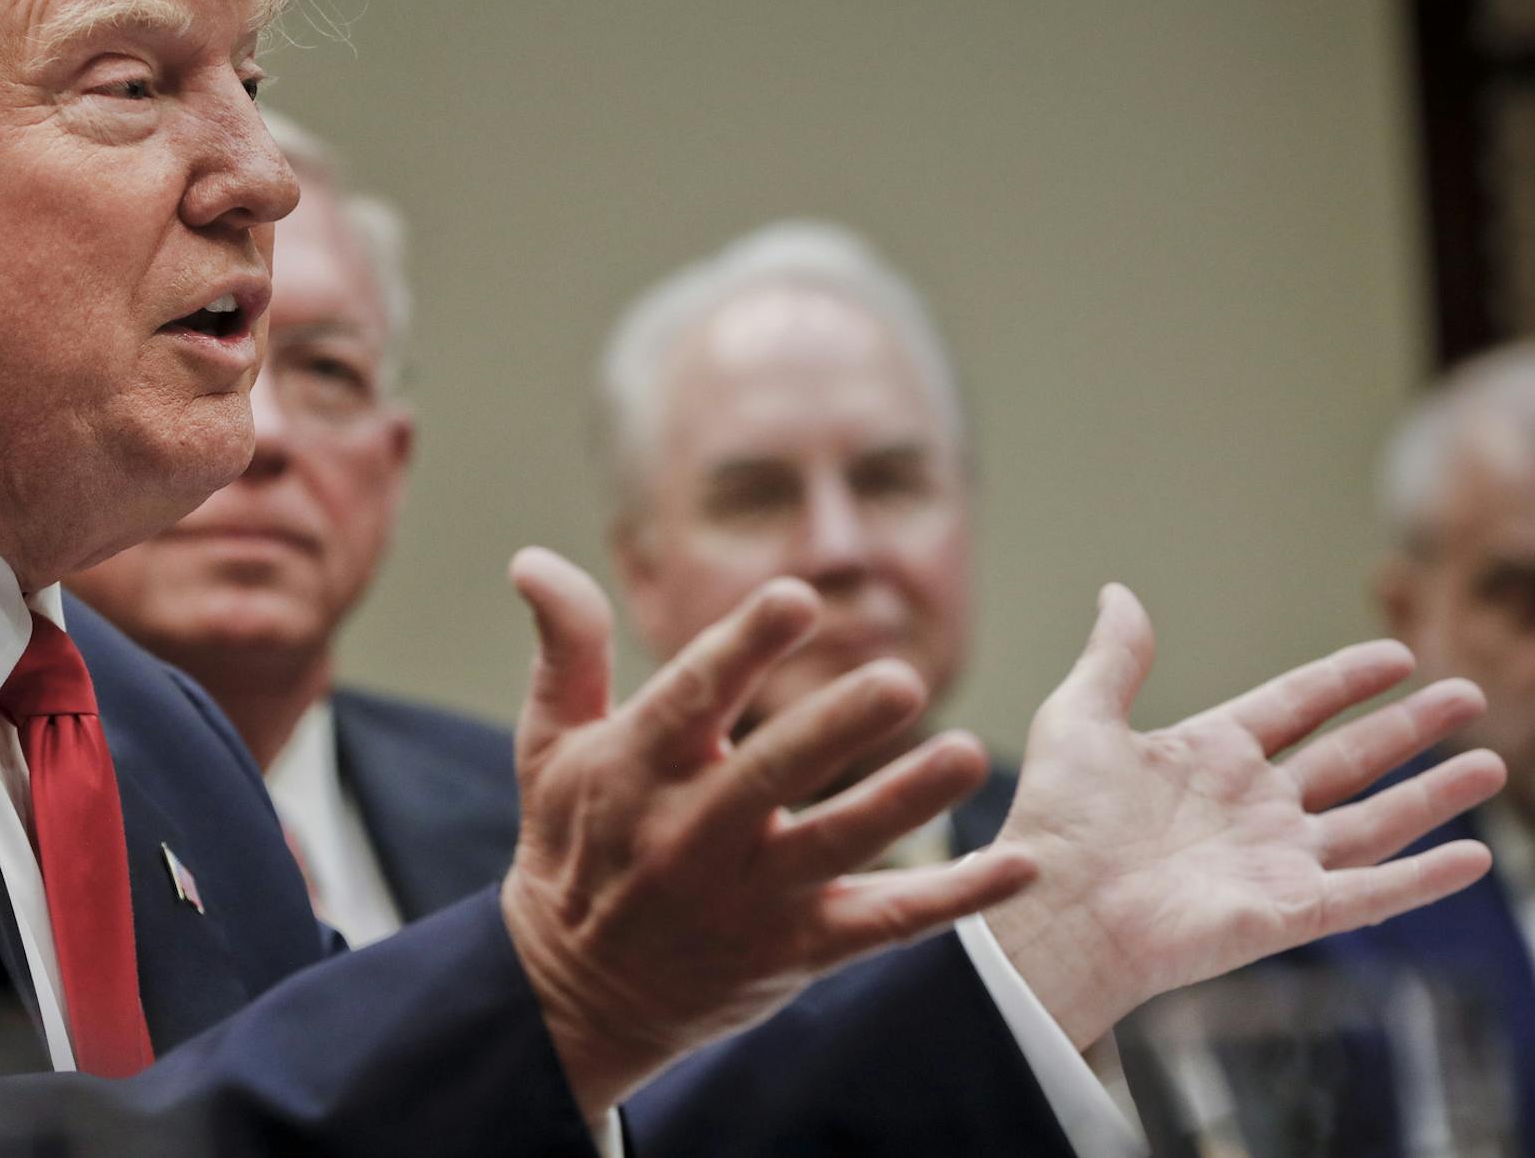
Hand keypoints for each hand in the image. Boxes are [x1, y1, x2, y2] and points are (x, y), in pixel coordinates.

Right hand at [496, 548, 1037, 1122]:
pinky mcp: (795, 951)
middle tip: (900, 680)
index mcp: (634, 771)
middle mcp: (689, 835)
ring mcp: (747, 899)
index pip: (691, 700)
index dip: (742, 647)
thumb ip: (567, 647)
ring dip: (905, 804)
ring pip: (835, 850)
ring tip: (968, 755)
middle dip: (836, 729)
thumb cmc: (573, 842)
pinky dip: (954, 900)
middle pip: (770, 777)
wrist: (574, 992)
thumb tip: (532, 558)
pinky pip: (883, 926)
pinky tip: (1019, 866)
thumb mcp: (552, 743)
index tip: (797, 597)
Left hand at [985, 584, 1503, 1047]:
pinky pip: (1372, 892)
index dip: (1345, 681)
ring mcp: (1276, 861)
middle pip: (1349, 759)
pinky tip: (1473, 859)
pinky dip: (1423, 878)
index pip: (1295, 706)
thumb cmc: (1058, 818)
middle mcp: (1251, 807)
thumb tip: (1118, 592)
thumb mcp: (1081, 717)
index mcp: (1207, 756)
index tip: (1397, 656)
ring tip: (1491, 766)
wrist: (1057, 906)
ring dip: (1434, 795)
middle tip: (1467, 695)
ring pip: (1375, 822)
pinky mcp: (1291, 912)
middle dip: (1410, 729)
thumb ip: (1114, 658)